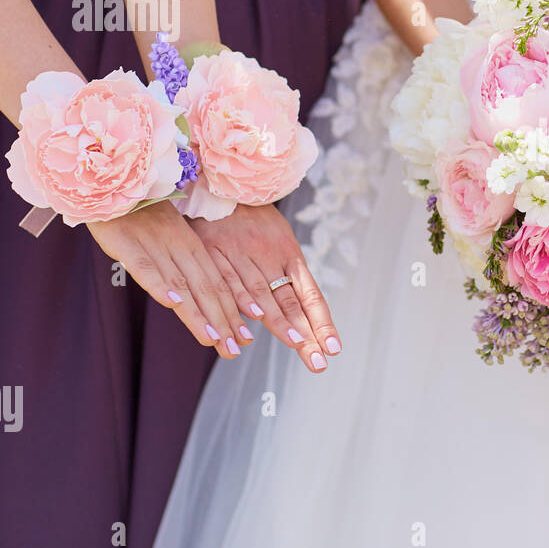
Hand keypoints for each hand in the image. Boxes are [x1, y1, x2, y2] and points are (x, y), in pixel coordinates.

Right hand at [87, 201, 251, 358]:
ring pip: (181, 284)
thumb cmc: (139, 213)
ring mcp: (155, 246)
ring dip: (198, 313)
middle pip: (206, 289)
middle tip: (235, 349)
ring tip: (213, 338)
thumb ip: (183, 264)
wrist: (112, 183)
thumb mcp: (168, 238)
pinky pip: (147, 267)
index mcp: (192, 246)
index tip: (245, 338)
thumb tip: (196, 297)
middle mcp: (179, 248)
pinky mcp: (128, 244)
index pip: (217, 284)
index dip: (231, 312)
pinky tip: (173, 304)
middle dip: (222, 322)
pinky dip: (160, 285)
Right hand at [190, 204, 340, 373]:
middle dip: (304, 334)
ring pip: (263, 294)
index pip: (310, 296)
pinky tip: (252, 318)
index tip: (333, 348)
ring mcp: (244, 255)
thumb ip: (286, 276)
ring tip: (297, 344)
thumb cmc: (256, 222)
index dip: (321, 323)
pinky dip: (241, 300)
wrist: (224, 186)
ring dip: (279, 322)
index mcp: (290, 256)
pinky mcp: (216, 251)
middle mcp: (271, 257)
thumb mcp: (278, 242)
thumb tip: (299, 314)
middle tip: (317, 361)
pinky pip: (229, 280)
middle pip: (290, 302)